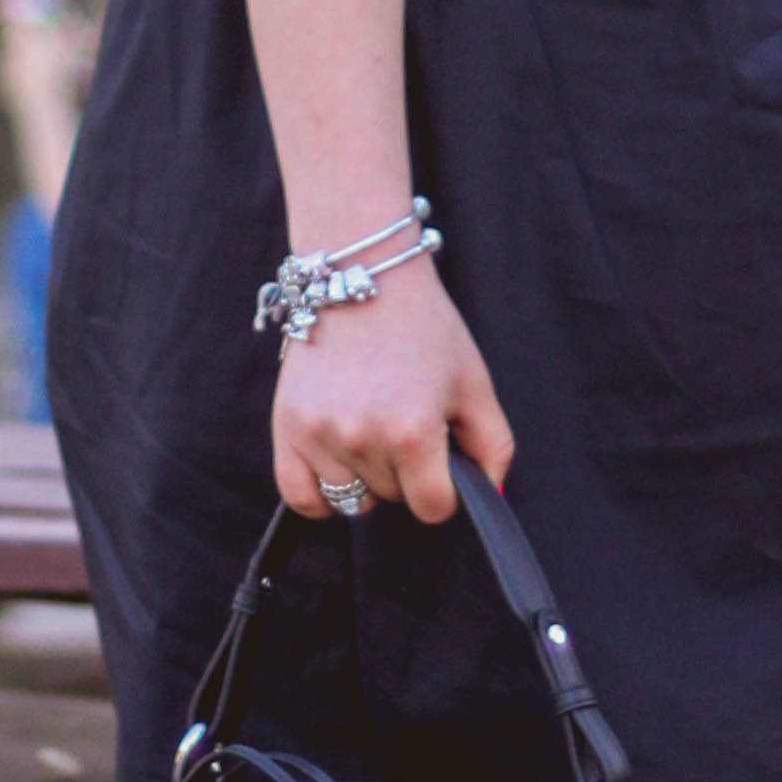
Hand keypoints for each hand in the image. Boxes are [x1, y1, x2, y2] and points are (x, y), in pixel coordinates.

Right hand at [274, 259, 514, 525]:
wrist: (363, 274)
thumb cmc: (423, 326)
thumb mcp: (474, 382)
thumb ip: (494, 445)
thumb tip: (491, 495)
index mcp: (414, 432)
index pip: (432, 507)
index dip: (444, 489)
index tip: (441, 460)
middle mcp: (363, 438)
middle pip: (392, 499)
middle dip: (406, 473)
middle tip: (405, 421)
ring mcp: (320, 434)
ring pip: (350, 499)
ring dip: (366, 476)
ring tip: (372, 427)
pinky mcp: (286, 425)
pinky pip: (300, 495)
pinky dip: (320, 494)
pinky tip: (338, 466)